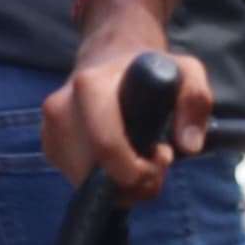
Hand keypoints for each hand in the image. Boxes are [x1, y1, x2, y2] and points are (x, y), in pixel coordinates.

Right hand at [45, 38, 213, 196]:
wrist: (108, 59)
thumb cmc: (148, 70)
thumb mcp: (185, 71)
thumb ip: (195, 100)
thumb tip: (188, 146)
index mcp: (89, 86)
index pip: (106, 147)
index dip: (139, 169)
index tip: (163, 158)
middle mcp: (60, 108)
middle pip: (95, 174)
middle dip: (132, 182)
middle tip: (155, 161)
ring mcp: (50, 129)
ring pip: (85, 183)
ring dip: (118, 185)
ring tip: (138, 158)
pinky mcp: (49, 146)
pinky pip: (77, 180)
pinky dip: (102, 181)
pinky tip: (118, 158)